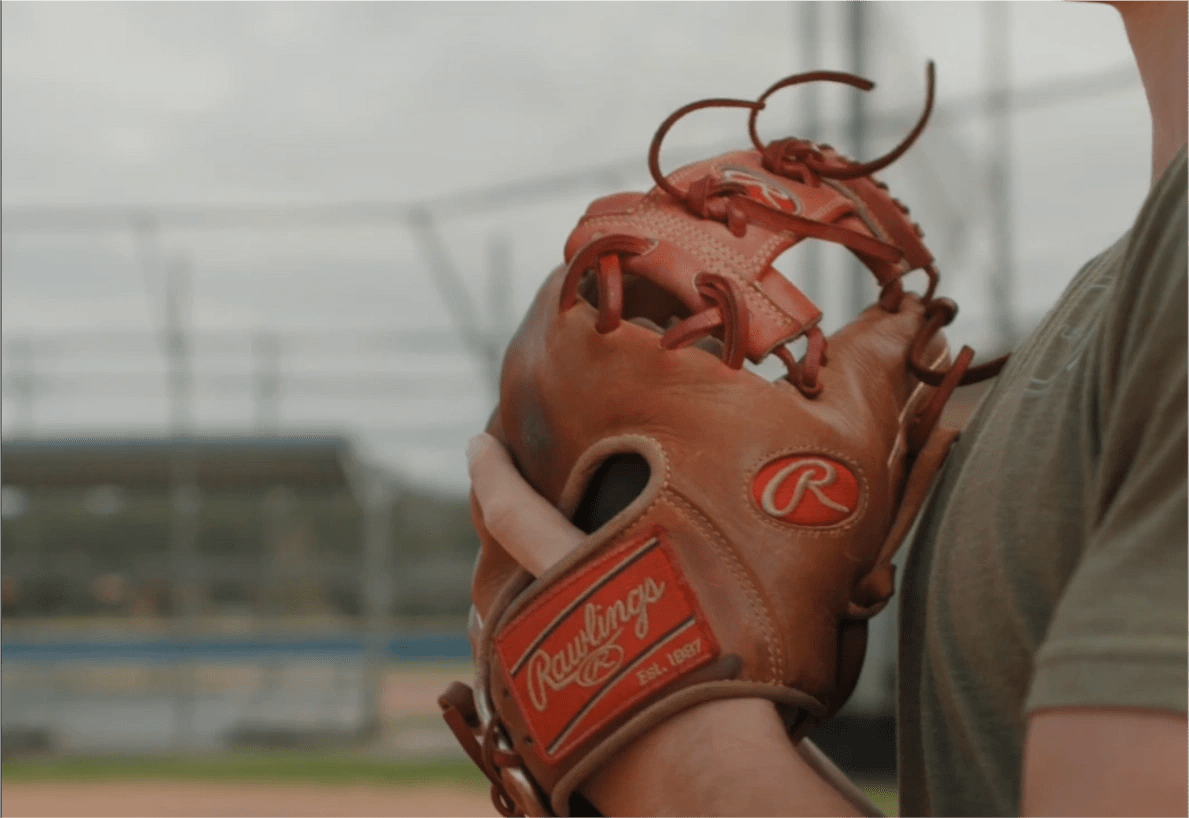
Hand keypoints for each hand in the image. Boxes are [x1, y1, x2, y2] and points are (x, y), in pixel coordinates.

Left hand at [465, 432, 875, 816]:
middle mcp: (539, 624)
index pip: (509, 508)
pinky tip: (546, 659)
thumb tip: (813, 499)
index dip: (489, 471)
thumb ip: (721, 532)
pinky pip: (519, 681)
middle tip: (501, 511)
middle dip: (492, 541)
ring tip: (519, 589)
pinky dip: (527, 659)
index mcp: (574, 575)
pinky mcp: (540, 733)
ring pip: (499, 631)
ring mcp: (535, 681)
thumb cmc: (732, 677)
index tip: (476, 443)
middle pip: (493, 575)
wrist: (705, 778)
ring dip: (504, 605)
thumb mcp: (736, 579)